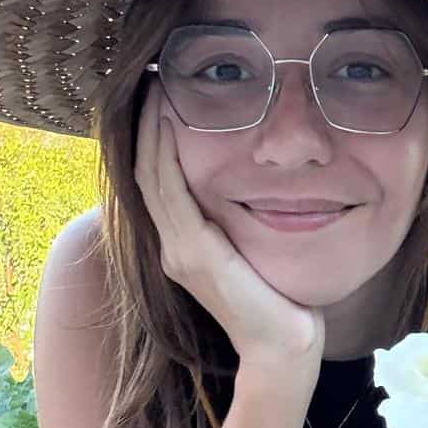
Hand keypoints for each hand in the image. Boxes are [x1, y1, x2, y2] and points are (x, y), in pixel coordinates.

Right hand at [134, 81, 327, 375]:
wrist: (283, 349)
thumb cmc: (280, 304)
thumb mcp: (255, 254)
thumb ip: (240, 227)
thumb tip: (255, 192)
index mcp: (184, 246)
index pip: (156, 181)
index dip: (151, 138)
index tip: (160, 97)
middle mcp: (173, 248)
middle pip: (144, 172)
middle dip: (145, 124)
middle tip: (151, 78)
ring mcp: (180, 252)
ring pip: (151, 176)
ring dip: (151, 130)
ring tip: (156, 89)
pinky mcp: (196, 256)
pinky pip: (172, 193)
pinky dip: (166, 155)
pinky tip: (173, 123)